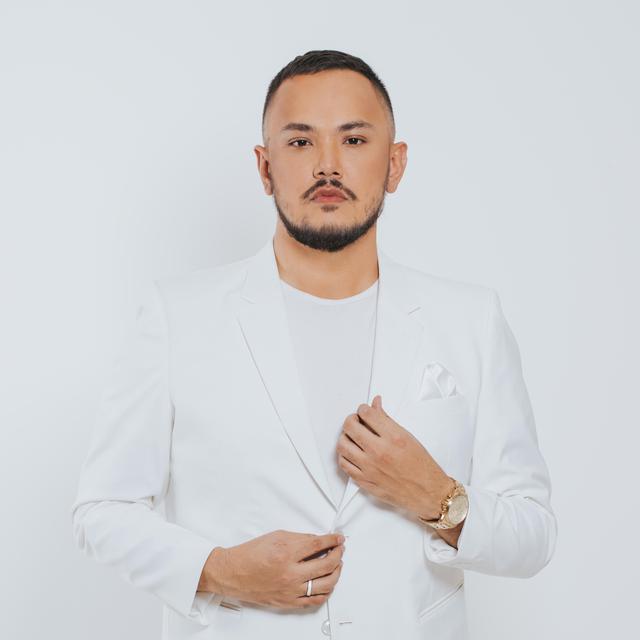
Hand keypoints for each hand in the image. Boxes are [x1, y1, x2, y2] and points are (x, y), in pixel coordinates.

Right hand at [198, 530, 344, 609]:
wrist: (233, 573)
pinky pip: (314, 600)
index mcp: (287, 553)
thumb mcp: (275, 536)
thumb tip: (317, 541)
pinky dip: (325, 591)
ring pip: (325, 584)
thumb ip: (299, 538)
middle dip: (338, 554)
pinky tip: (328, 583)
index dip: (333, 540)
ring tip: (337, 565)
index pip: (318, 544)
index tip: (338, 538)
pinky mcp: (288, 602)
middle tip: (340, 549)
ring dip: (336, 573)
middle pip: (326, 564)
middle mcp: (290, 573)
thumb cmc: (250, 554)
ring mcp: (291, 590)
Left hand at [337, 395, 451, 518]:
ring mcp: (370, 468)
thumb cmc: (421, 466)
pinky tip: (351, 453)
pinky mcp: (365, 481)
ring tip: (352, 437)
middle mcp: (379, 452)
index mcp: (393, 438)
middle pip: (350, 427)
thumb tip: (376, 405)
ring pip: (342, 445)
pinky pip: (344, 465)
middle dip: (351, 420)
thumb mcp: (408, 437)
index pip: (367, 414)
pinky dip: (345, 456)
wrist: (427, 492)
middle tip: (356, 421)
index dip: (363, 409)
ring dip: (345, 437)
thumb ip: (387, 420)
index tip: (364, 411)